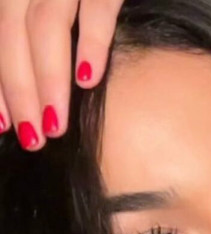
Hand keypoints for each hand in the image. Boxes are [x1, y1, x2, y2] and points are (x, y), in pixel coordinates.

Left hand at [0, 0, 121, 149]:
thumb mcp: (50, 9)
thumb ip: (36, 35)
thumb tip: (37, 95)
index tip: (3, 125)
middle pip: (13, 34)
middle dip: (20, 90)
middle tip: (33, 138)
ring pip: (46, 25)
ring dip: (49, 79)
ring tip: (57, 124)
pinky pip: (97, 9)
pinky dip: (92, 44)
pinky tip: (89, 80)